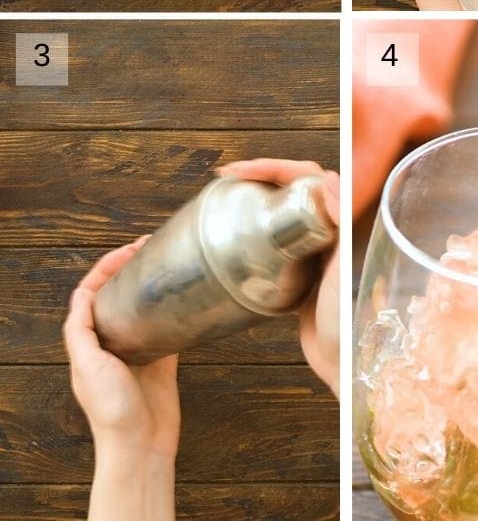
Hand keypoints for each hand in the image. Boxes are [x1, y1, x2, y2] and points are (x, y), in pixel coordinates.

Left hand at [64, 238, 180, 457]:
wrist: (139, 446)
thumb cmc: (111, 410)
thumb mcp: (88, 366)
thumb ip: (81, 330)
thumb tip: (82, 294)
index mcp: (88, 342)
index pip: (92, 292)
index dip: (106, 268)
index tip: (127, 251)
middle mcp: (111, 342)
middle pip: (116, 293)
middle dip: (128, 268)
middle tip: (148, 247)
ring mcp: (136, 350)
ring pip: (140, 306)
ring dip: (148, 282)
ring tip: (163, 261)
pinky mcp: (161, 360)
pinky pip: (165, 327)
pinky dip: (170, 309)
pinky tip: (180, 296)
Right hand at [217, 158, 338, 397]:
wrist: (340, 367)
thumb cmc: (345, 325)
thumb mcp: (339, 274)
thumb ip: (339, 229)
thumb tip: (328, 178)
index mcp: (340, 224)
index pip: (307, 178)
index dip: (275, 168)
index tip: (241, 172)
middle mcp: (327, 230)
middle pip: (293, 187)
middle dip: (262, 175)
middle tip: (228, 176)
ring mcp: (312, 248)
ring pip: (283, 207)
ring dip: (259, 194)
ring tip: (229, 191)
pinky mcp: (298, 268)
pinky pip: (278, 234)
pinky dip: (259, 223)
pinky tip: (239, 226)